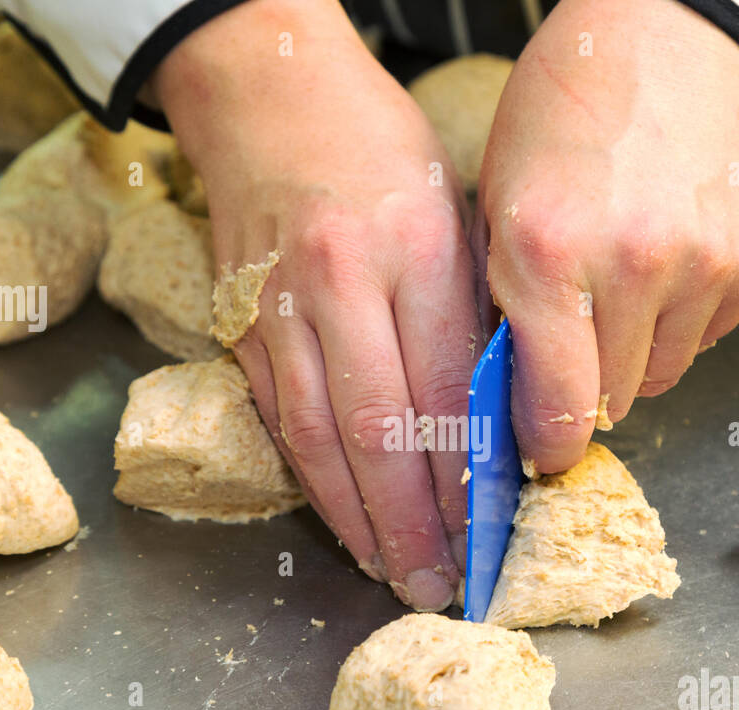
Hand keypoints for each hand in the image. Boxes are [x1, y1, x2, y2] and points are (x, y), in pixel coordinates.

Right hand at [154, 0, 476, 610]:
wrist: (267, 97)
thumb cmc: (380, 150)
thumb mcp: (453, 210)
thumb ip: (472, 312)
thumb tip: (500, 420)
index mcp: (414, 247)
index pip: (445, 388)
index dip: (465, 474)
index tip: (489, 531)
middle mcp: (341, 282)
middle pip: (379, 428)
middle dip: (412, 521)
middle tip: (440, 583)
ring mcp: (278, 307)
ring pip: (318, 438)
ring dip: (357, 519)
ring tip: (391, 571)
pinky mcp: (238, 325)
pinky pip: (278, 420)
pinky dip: (312, 481)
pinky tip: (342, 520)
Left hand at [474, 0, 738, 472]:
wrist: (668, 35)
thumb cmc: (563, 112)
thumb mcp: (497, 200)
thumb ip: (501, 304)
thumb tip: (510, 399)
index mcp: (546, 251)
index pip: (557, 407)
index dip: (544, 445)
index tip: (538, 449)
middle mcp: (629, 265)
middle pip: (608, 404)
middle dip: (580, 393)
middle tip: (566, 349)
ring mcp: (699, 266)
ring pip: (660, 380)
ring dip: (630, 362)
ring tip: (611, 294)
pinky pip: (703, 342)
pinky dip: (675, 327)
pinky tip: (656, 269)